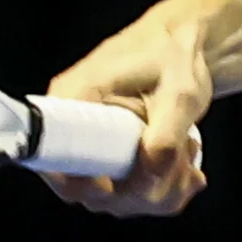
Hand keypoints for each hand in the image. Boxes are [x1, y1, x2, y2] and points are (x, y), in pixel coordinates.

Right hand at [38, 9, 212, 216]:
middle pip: (87, 187)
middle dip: (140, 190)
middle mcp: (72, 124)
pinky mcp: (109, 156)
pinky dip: (162, 192)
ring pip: (113, 195)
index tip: (117, 187)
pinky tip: (189, 172)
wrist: (184, 45)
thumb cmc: (174, 57)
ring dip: (158, 192)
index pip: (52, 156)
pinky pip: (128, 191)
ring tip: (188, 155)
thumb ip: (167, 134)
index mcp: (73, 99)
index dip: (81, 184)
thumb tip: (152, 173)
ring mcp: (90, 144)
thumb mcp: (179, 93)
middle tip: (183, 162)